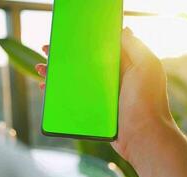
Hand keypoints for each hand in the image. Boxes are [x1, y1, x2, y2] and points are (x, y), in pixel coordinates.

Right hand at [35, 28, 169, 160]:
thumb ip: (134, 47)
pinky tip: (46, 90)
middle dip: (62, 57)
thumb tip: (122, 30)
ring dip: (56, 74)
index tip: (64, 38)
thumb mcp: (146, 67)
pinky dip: (58, 94)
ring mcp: (99, 96)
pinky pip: (72, 99)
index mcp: (121, 67)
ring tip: (40, 69)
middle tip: (45, 51)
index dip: (80, 42)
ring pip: (73, 81)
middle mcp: (109, 79)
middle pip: (81, 64)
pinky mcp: (92, 110)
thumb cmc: (146, 102)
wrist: (143, 136)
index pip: (96, 49)